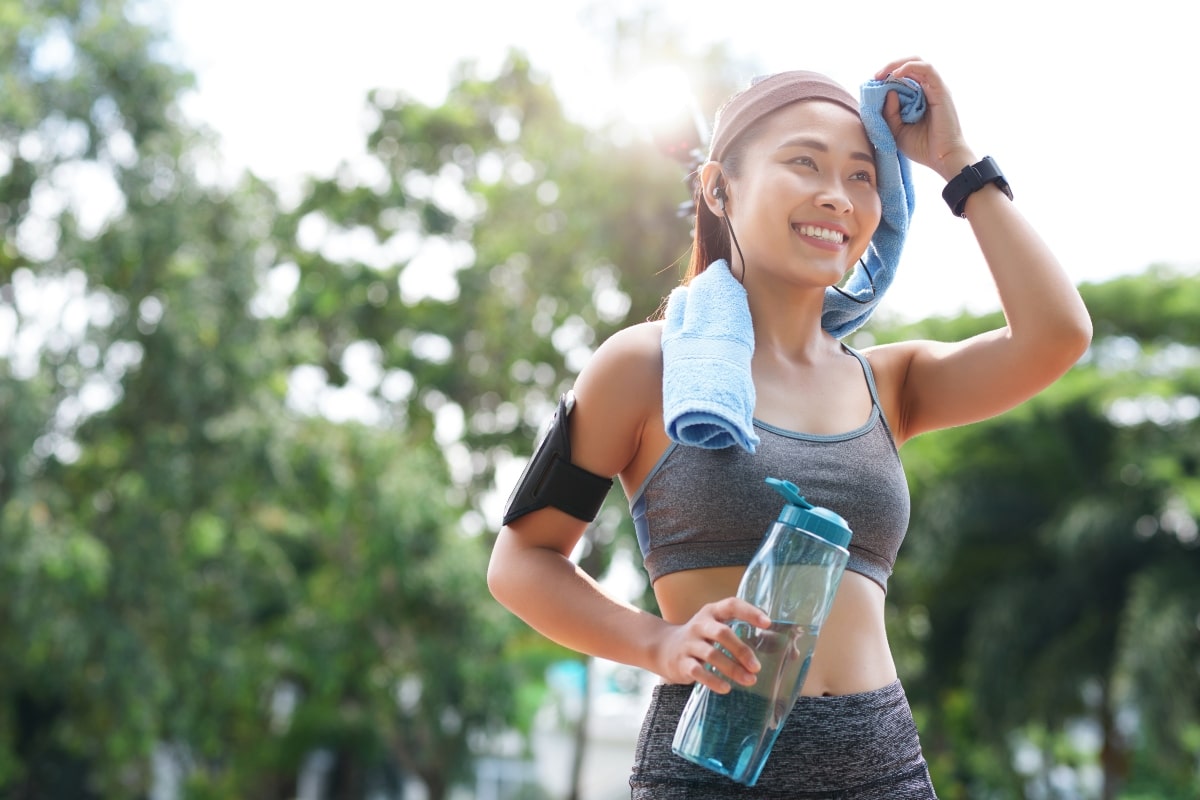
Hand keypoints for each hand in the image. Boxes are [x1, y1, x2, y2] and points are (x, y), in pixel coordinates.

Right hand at [653, 598, 771, 692]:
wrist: (663, 648)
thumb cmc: (701, 639)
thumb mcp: (715, 628)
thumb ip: (740, 635)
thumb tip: (785, 651)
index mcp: (712, 612)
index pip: (731, 605)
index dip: (749, 612)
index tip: (768, 623)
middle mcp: (700, 625)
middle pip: (722, 633)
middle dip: (741, 650)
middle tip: (757, 667)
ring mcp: (689, 643)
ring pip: (712, 655)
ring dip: (732, 669)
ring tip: (749, 681)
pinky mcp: (682, 662)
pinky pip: (698, 672)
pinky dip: (713, 680)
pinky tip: (726, 688)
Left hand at [875, 57, 975, 180]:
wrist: (942, 158)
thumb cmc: (922, 147)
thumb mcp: (896, 131)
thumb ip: (889, 113)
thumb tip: (888, 92)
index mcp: (918, 97)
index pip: (903, 77)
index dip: (887, 76)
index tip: (871, 84)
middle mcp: (928, 89)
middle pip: (910, 65)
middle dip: (890, 66)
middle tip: (875, 77)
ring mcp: (935, 88)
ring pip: (917, 62)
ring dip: (896, 65)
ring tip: (881, 75)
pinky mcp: (941, 90)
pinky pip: (927, 69)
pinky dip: (910, 68)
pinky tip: (895, 75)